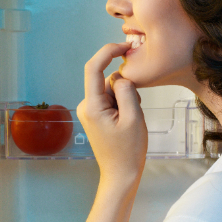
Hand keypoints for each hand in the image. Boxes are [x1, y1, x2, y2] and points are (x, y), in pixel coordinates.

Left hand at [76, 43, 147, 191]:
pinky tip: (127, 121)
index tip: (125, 46)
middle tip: (136, 109)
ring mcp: (89, 111)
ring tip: (132, 120)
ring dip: (125, 98)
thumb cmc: (128, 151)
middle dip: (125, 87)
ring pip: (110, 90)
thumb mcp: (134, 117)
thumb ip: (127, 90)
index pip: (93, 67)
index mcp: (91, 106)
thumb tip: (121, 76)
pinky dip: (122, 104)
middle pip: (106, 80)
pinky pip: (110, 99)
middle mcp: (85, 106)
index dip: (108, 51)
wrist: (121, 175)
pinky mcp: (95, 115)